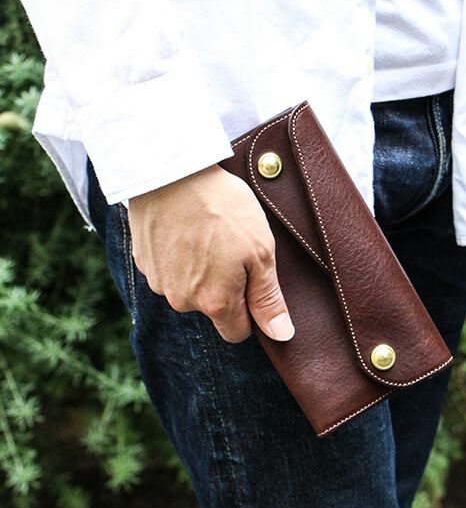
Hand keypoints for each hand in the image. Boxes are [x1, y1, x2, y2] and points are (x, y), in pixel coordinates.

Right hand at [128, 164, 294, 342]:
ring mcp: (159, 283)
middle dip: (225, 290)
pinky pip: (169, 272)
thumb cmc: (223, 209)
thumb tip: (280, 334)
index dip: (249, 313)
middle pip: (212, 310)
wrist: (172, 172)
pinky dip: (179, 258)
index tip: (252, 284)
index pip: (237, 333)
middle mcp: (183, 302)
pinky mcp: (143, 262)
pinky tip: (187, 231)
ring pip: (189, 290)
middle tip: (231, 250)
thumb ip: (268, 299)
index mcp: (215, 303)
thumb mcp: (260, 252)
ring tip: (207, 235)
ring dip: (200, 273)